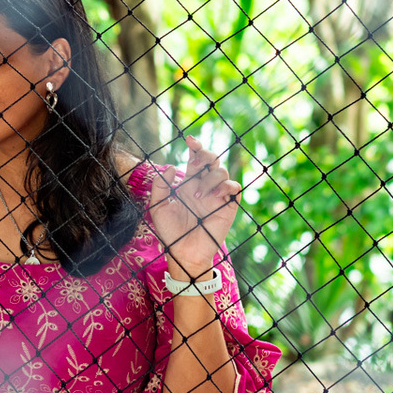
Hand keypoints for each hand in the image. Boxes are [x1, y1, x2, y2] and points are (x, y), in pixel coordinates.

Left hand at [149, 135, 240, 277]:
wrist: (182, 252)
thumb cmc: (170, 232)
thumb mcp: (157, 207)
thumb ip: (160, 186)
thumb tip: (170, 166)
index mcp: (188, 184)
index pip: (195, 160)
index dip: (195, 147)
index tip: (189, 139)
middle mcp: (204, 186)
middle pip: (211, 160)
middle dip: (206, 154)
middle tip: (196, 160)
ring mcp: (217, 196)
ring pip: (221, 172)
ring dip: (209, 178)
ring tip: (197, 196)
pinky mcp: (227, 206)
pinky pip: (234, 188)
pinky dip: (226, 185)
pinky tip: (215, 194)